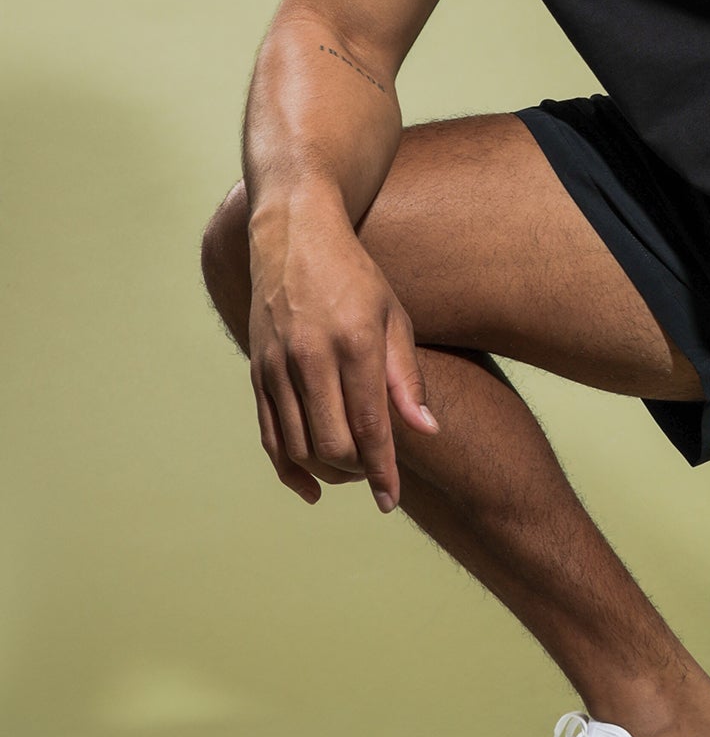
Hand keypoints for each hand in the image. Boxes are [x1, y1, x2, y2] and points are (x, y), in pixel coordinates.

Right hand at [246, 203, 437, 511]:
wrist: (293, 235)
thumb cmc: (355, 277)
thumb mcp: (394, 317)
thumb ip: (407, 378)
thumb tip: (426, 431)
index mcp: (353, 343)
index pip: (369, 426)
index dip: (382, 471)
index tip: (390, 501)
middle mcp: (309, 357)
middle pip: (331, 446)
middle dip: (356, 472)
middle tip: (376, 472)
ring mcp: (276, 366)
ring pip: (296, 447)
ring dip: (325, 473)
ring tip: (351, 470)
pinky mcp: (256, 371)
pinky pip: (268, 435)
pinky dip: (288, 469)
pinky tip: (311, 486)